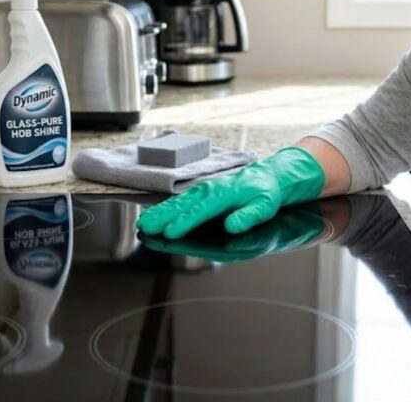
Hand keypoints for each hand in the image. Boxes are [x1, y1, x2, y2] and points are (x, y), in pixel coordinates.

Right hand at [140, 207, 325, 261]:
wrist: (267, 177)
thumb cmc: (265, 193)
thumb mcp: (264, 206)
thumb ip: (248, 217)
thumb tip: (232, 226)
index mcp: (222, 195)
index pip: (200, 212)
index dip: (184, 223)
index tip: (169, 233)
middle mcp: (208, 191)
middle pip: (181, 206)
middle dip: (162, 218)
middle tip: (144, 227)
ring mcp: (202, 191)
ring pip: (176, 203)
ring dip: (159, 213)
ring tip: (142, 223)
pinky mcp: (200, 193)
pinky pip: (179, 202)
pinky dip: (165, 209)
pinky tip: (154, 216)